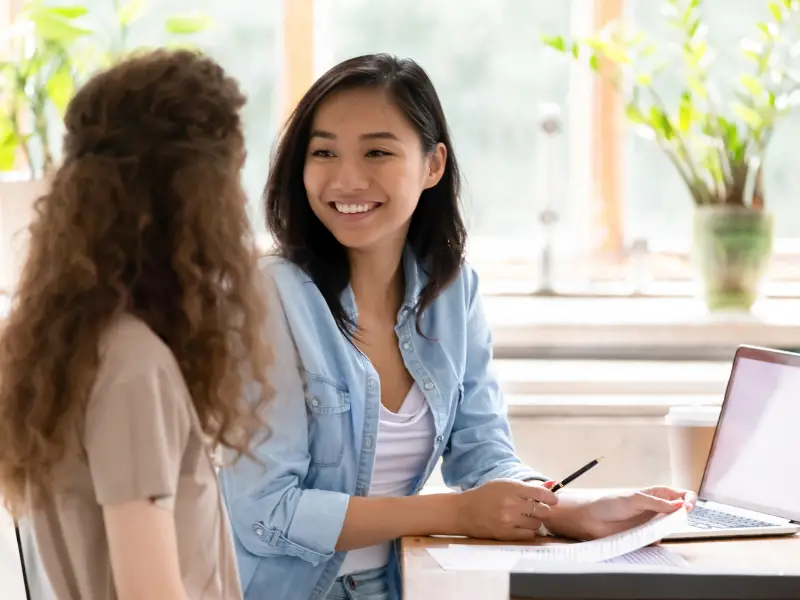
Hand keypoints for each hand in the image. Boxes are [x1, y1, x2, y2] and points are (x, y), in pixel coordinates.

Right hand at [453, 479, 558, 541]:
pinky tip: (521, 526)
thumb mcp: (503, 484)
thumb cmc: (485, 495)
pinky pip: (528, 535)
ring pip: (537, 524)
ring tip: (525, 517)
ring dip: (535, 521)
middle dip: (542, 510)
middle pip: (542, 510)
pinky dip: (528, 531)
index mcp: (512, 488)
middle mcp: (512, 504)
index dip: (551, 497)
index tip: (554, 500)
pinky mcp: (506, 534)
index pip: (541, 493)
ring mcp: (509, 520)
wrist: (464, 511)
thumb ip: (526, 487)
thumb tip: (550, 485)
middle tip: (537, 509)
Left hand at [564, 485, 696, 539]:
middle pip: (680, 513)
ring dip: (668, 530)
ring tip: (654, 529)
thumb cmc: (609, 504)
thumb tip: (679, 505)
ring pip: (671, 528)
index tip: (686, 508)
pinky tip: (648, 539)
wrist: (591, 520)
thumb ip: (657, 503)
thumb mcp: (634, 499)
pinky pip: (659, 540)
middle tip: (672, 520)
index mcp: (656, 494)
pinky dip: (657, 540)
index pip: (681, 495)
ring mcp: (652, 522)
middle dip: (680, 517)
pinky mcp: (646, 536)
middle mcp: (657, 508)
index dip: (688, 500)